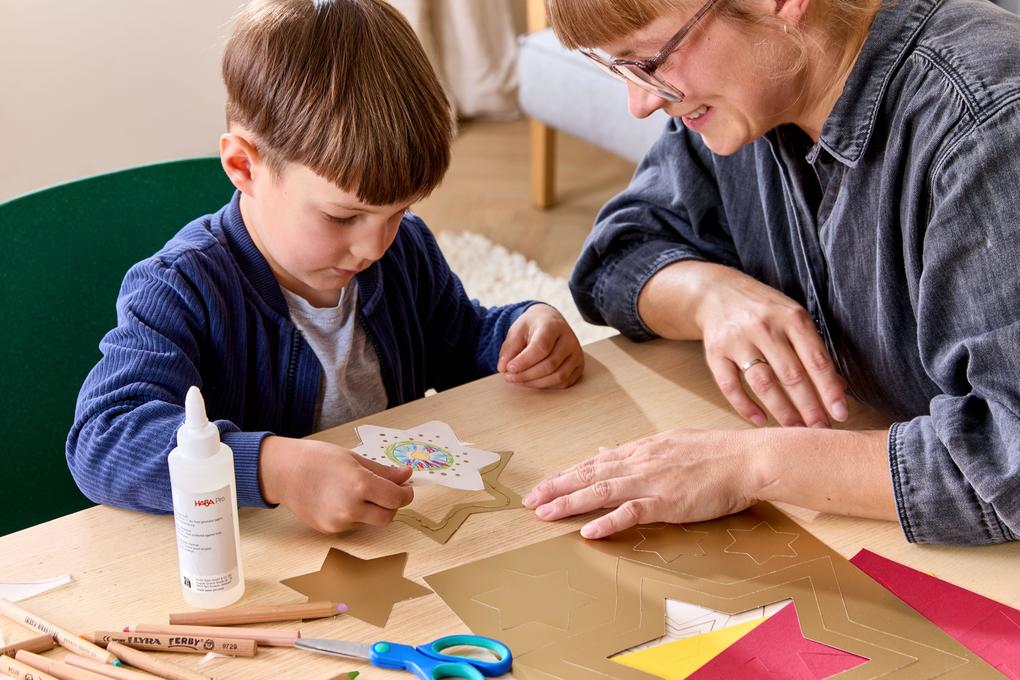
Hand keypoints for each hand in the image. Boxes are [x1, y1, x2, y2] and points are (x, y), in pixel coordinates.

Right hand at [258, 436, 412, 532]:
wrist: (284, 472)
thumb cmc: (318, 459)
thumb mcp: (355, 458)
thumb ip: (383, 471)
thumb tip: (406, 475)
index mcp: (360, 485)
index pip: (397, 498)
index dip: (406, 494)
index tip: (406, 488)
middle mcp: (351, 508)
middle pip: (388, 516)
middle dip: (393, 505)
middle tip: (388, 492)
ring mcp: (339, 522)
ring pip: (371, 522)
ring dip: (373, 510)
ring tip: (358, 492)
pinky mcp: (329, 530)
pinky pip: (353, 525)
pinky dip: (356, 515)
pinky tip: (342, 500)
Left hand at [498, 304, 583, 388]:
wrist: (550, 322)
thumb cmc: (532, 327)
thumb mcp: (516, 331)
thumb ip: (509, 349)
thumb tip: (503, 368)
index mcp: (553, 326)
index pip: (541, 347)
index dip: (524, 361)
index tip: (508, 368)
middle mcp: (569, 339)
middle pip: (550, 364)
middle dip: (526, 375)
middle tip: (508, 377)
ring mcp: (576, 354)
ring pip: (558, 376)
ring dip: (534, 383)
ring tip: (517, 380)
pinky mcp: (578, 366)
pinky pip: (563, 383)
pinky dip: (545, 385)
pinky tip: (532, 381)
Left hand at [523, 429, 758, 538]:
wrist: (746, 458)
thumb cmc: (715, 452)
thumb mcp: (670, 442)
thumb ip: (637, 449)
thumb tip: (607, 449)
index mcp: (640, 449)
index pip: (594, 462)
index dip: (566, 474)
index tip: (544, 485)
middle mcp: (639, 462)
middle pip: (588, 475)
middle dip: (556, 488)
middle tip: (529, 501)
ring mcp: (651, 482)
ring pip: (601, 491)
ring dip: (570, 503)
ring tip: (544, 514)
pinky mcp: (667, 502)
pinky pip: (631, 513)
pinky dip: (608, 521)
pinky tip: (588, 531)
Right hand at [695, 267, 847, 427]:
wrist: (717, 292)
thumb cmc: (764, 309)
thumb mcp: (793, 317)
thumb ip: (813, 349)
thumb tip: (838, 386)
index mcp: (791, 317)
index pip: (816, 360)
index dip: (830, 390)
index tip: (840, 413)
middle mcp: (764, 328)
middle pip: (791, 376)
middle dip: (809, 407)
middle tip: (821, 430)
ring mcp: (737, 341)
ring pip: (763, 383)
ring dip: (782, 411)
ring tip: (796, 429)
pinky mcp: (715, 353)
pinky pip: (730, 386)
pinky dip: (745, 407)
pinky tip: (760, 421)